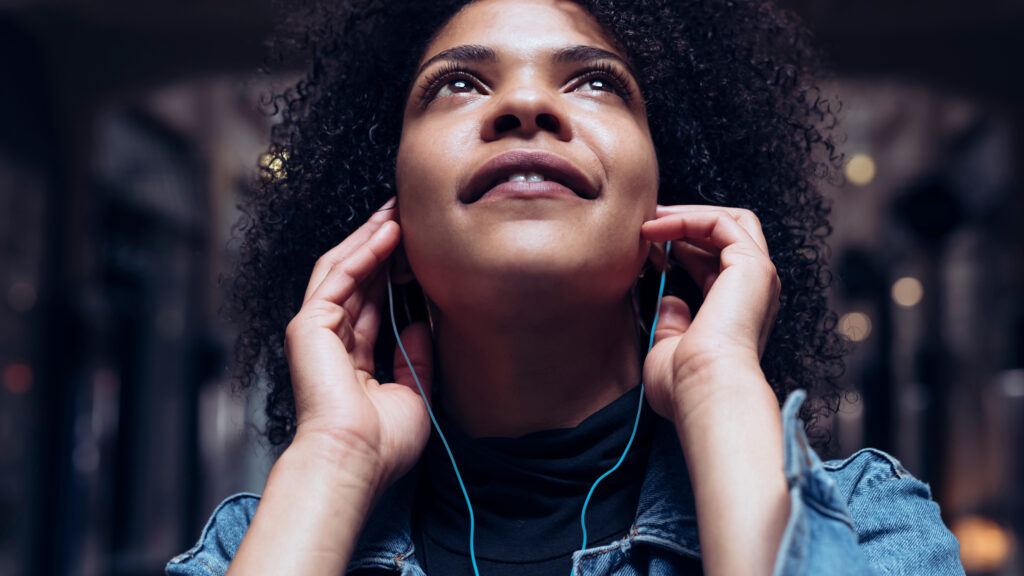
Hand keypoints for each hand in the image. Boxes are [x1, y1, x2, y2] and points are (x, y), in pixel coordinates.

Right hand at [284, 197, 432, 494]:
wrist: (355, 459)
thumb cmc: (382, 442)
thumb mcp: (414, 392)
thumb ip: (416, 357)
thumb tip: (422, 324)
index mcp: (351, 361)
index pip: (373, 305)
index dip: (394, 273)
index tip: (419, 248)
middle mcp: (330, 342)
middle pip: (358, 279)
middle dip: (382, 245)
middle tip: (409, 214)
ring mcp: (315, 331)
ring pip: (344, 269)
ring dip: (372, 238)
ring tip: (399, 210)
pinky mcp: (308, 324)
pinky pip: (338, 276)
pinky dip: (363, 251)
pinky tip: (387, 231)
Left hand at [640, 205, 780, 423]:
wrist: (707, 390)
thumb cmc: (687, 384)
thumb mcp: (670, 349)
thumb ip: (672, 325)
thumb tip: (670, 302)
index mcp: (738, 309)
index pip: (716, 261)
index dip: (682, 246)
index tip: (648, 245)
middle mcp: (754, 289)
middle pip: (731, 233)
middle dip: (690, 220)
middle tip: (652, 221)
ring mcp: (758, 275)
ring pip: (730, 221)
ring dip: (687, 215)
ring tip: (651, 220)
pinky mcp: (752, 264)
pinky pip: (721, 223)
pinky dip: (688, 218)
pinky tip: (658, 228)